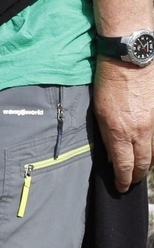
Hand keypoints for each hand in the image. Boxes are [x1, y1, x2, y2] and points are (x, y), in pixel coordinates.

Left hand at [92, 58, 153, 190]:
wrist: (129, 60)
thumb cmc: (108, 81)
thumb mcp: (99, 111)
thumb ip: (107, 134)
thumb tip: (112, 154)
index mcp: (118, 130)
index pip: (123, 165)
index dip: (122, 179)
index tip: (120, 187)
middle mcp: (138, 132)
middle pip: (141, 164)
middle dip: (135, 177)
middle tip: (130, 182)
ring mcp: (153, 125)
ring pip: (153, 154)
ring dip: (146, 165)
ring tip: (139, 171)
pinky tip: (149, 153)